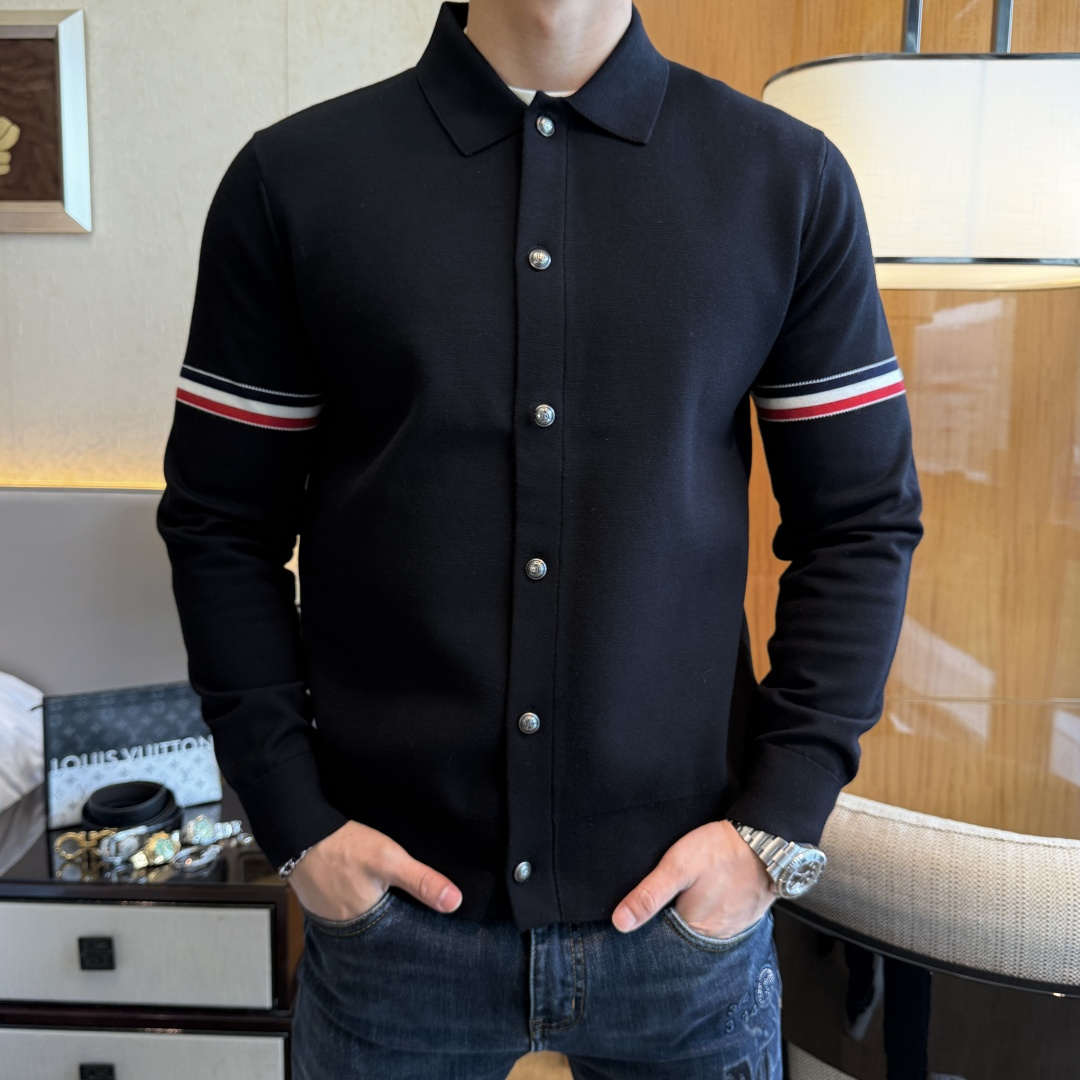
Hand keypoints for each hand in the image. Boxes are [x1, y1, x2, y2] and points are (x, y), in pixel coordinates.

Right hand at [286, 820, 462, 920]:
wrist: (299, 832)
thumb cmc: (343, 847)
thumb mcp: (389, 860)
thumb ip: (422, 881)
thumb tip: (455, 902)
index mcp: (367, 926)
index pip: (401, 935)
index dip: (416, 925)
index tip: (435, 919)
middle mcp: (348, 929)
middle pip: (384, 927)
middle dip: (399, 916)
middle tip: (412, 899)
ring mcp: (332, 916)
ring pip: (367, 916)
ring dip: (379, 907)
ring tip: (393, 892)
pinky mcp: (324, 901)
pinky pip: (350, 905)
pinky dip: (361, 897)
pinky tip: (369, 884)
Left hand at [612, 819, 775, 935]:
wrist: (767, 839)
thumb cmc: (721, 851)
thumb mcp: (677, 867)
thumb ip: (648, 895)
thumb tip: (619, 923)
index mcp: (694, 931)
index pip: (661, 940)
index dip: (649, 923)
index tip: (645, 906)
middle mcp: (714, 937)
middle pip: (681, 934)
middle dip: (670, 918)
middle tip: (673, 891)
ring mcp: (732, 928)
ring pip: (700, 927)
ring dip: (691, 914)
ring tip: (689, 890)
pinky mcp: (744, 916)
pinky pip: (720, 918)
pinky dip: (711, 909)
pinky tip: (708, 891)